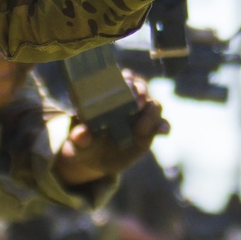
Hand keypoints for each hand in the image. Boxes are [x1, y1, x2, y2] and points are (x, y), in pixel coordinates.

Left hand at [55, 73, 169, 184]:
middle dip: (140, 91)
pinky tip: (162, 131)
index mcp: (107, 96)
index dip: (124, 78)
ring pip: (152, 104)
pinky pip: (161, 124)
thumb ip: (78, 139)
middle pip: (139, 87)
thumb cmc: (83, 145)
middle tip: (138, 103)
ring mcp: (140, 114)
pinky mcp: (150, 130)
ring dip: (151, 112)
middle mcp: (126, 100)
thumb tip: (81, 134)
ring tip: (142, 129)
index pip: (118, 79)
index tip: (126, 81)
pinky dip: (163, 126)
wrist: (96, 161)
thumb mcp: (77, 143)